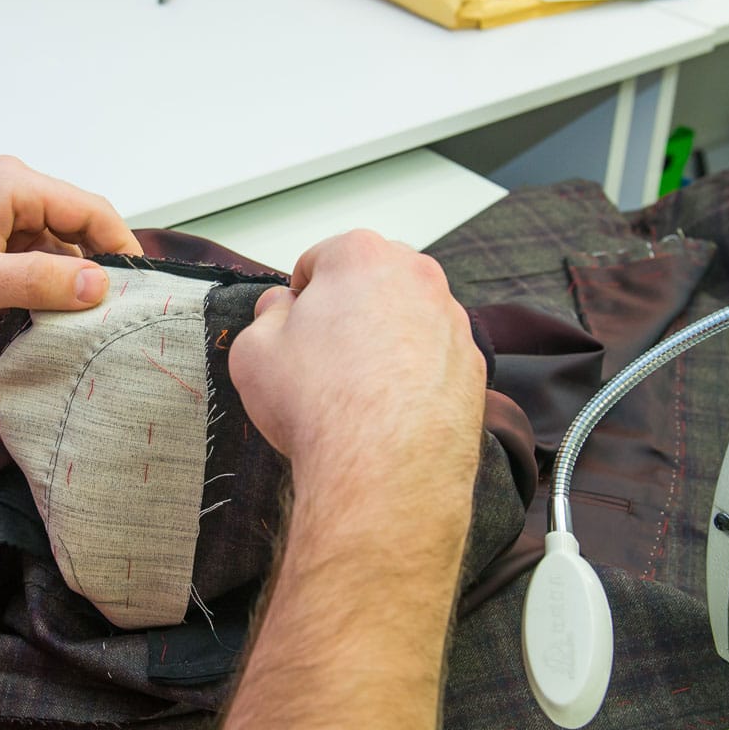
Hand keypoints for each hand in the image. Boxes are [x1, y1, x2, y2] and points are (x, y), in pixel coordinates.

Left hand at [0, 156, 142, 321]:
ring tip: (73, 321)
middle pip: (76, 225)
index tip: (141, 290)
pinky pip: (26, 250)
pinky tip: (36, 311)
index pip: (93, 211)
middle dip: (93, 269)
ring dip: (61, 278)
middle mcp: (10, 187)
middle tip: (110, 315)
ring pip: (52, 242)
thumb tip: (99, 287)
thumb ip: (40, 283)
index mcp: (15, 185)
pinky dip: (36, 278)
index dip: (122, 251)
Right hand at [229, 229, 484, 496]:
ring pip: (406, 319)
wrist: (383, 473)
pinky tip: (389, 408)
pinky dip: (414, 373)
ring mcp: (452, 321)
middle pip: (371, 281)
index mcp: (362, 256)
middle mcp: (416, 277)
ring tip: (357, 390)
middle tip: (324, 357)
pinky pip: (433, 357)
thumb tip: (280, 309)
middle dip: (348, 310)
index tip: (295, 327)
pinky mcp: (472, 365)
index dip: (300, 296)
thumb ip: (266, 315)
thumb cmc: (320, 406)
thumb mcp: (255, 351)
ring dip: (383, 340)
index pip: (320, 259)